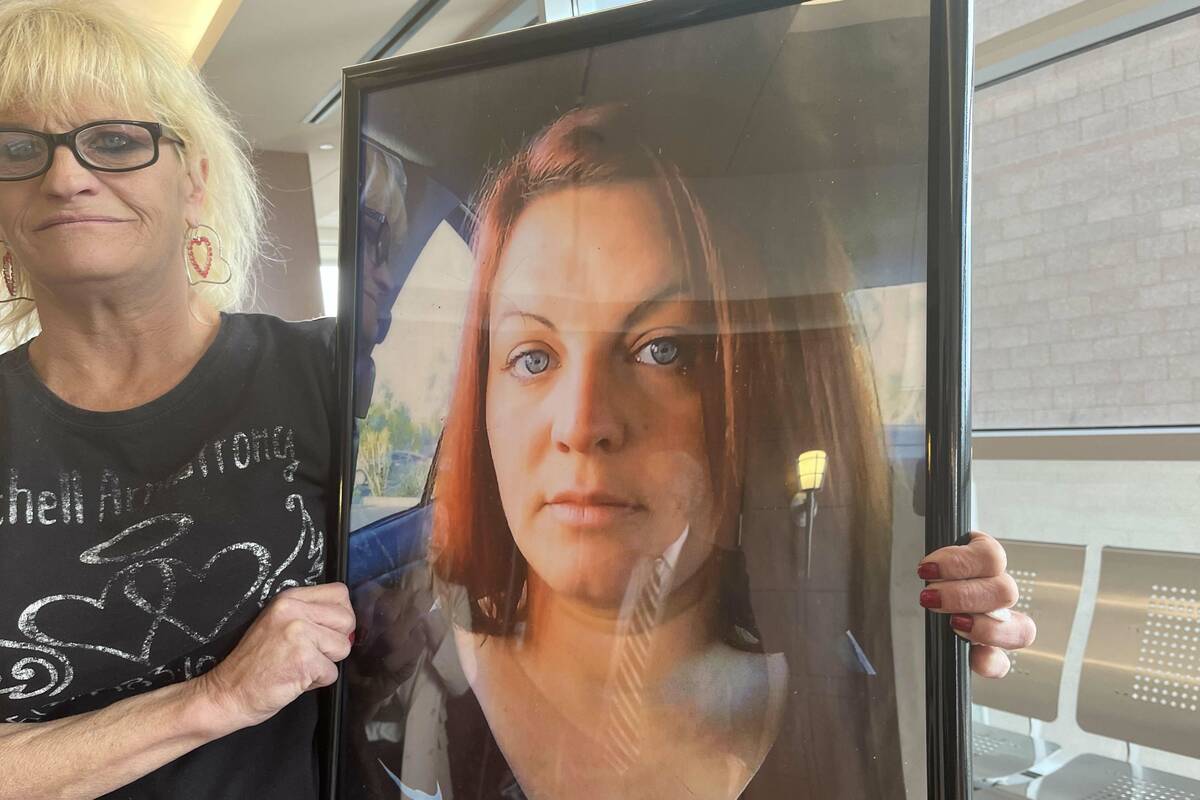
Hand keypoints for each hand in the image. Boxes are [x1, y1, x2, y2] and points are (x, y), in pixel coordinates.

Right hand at [197, 582, 355, 729]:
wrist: (226, 692)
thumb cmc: (254, 664)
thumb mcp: (278, 624)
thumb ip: (310, 615)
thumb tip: (348, 623)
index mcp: (289, 598)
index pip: (339, 592)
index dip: (339, 615)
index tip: (326, 631)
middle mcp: (294, 610)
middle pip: (347, 620)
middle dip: (335, 642)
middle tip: (310, 653)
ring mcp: (299, 634)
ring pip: (343, 647)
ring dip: (326, 663)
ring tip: (299, 665)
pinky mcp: (304, 660)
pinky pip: (332, 673)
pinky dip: (317, 682)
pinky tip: (293, 679)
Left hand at [917, 532, 1036, 677]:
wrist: (924, 602)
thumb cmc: (930, 581)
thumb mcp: (933, 564)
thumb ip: (937, 562)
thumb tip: (928, 567)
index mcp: (984, 563)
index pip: (990, 556)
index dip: (960, 562)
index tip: (928, 568)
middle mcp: (997, 592)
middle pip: (1006, 591)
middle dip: (964, 596)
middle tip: (931, 597)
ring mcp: (1000, 624)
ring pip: (1021, 628)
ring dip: (984, 627)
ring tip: (952, 622)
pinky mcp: (991, 653)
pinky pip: (1002, 662)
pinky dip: (990, 662)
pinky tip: (974, 657)